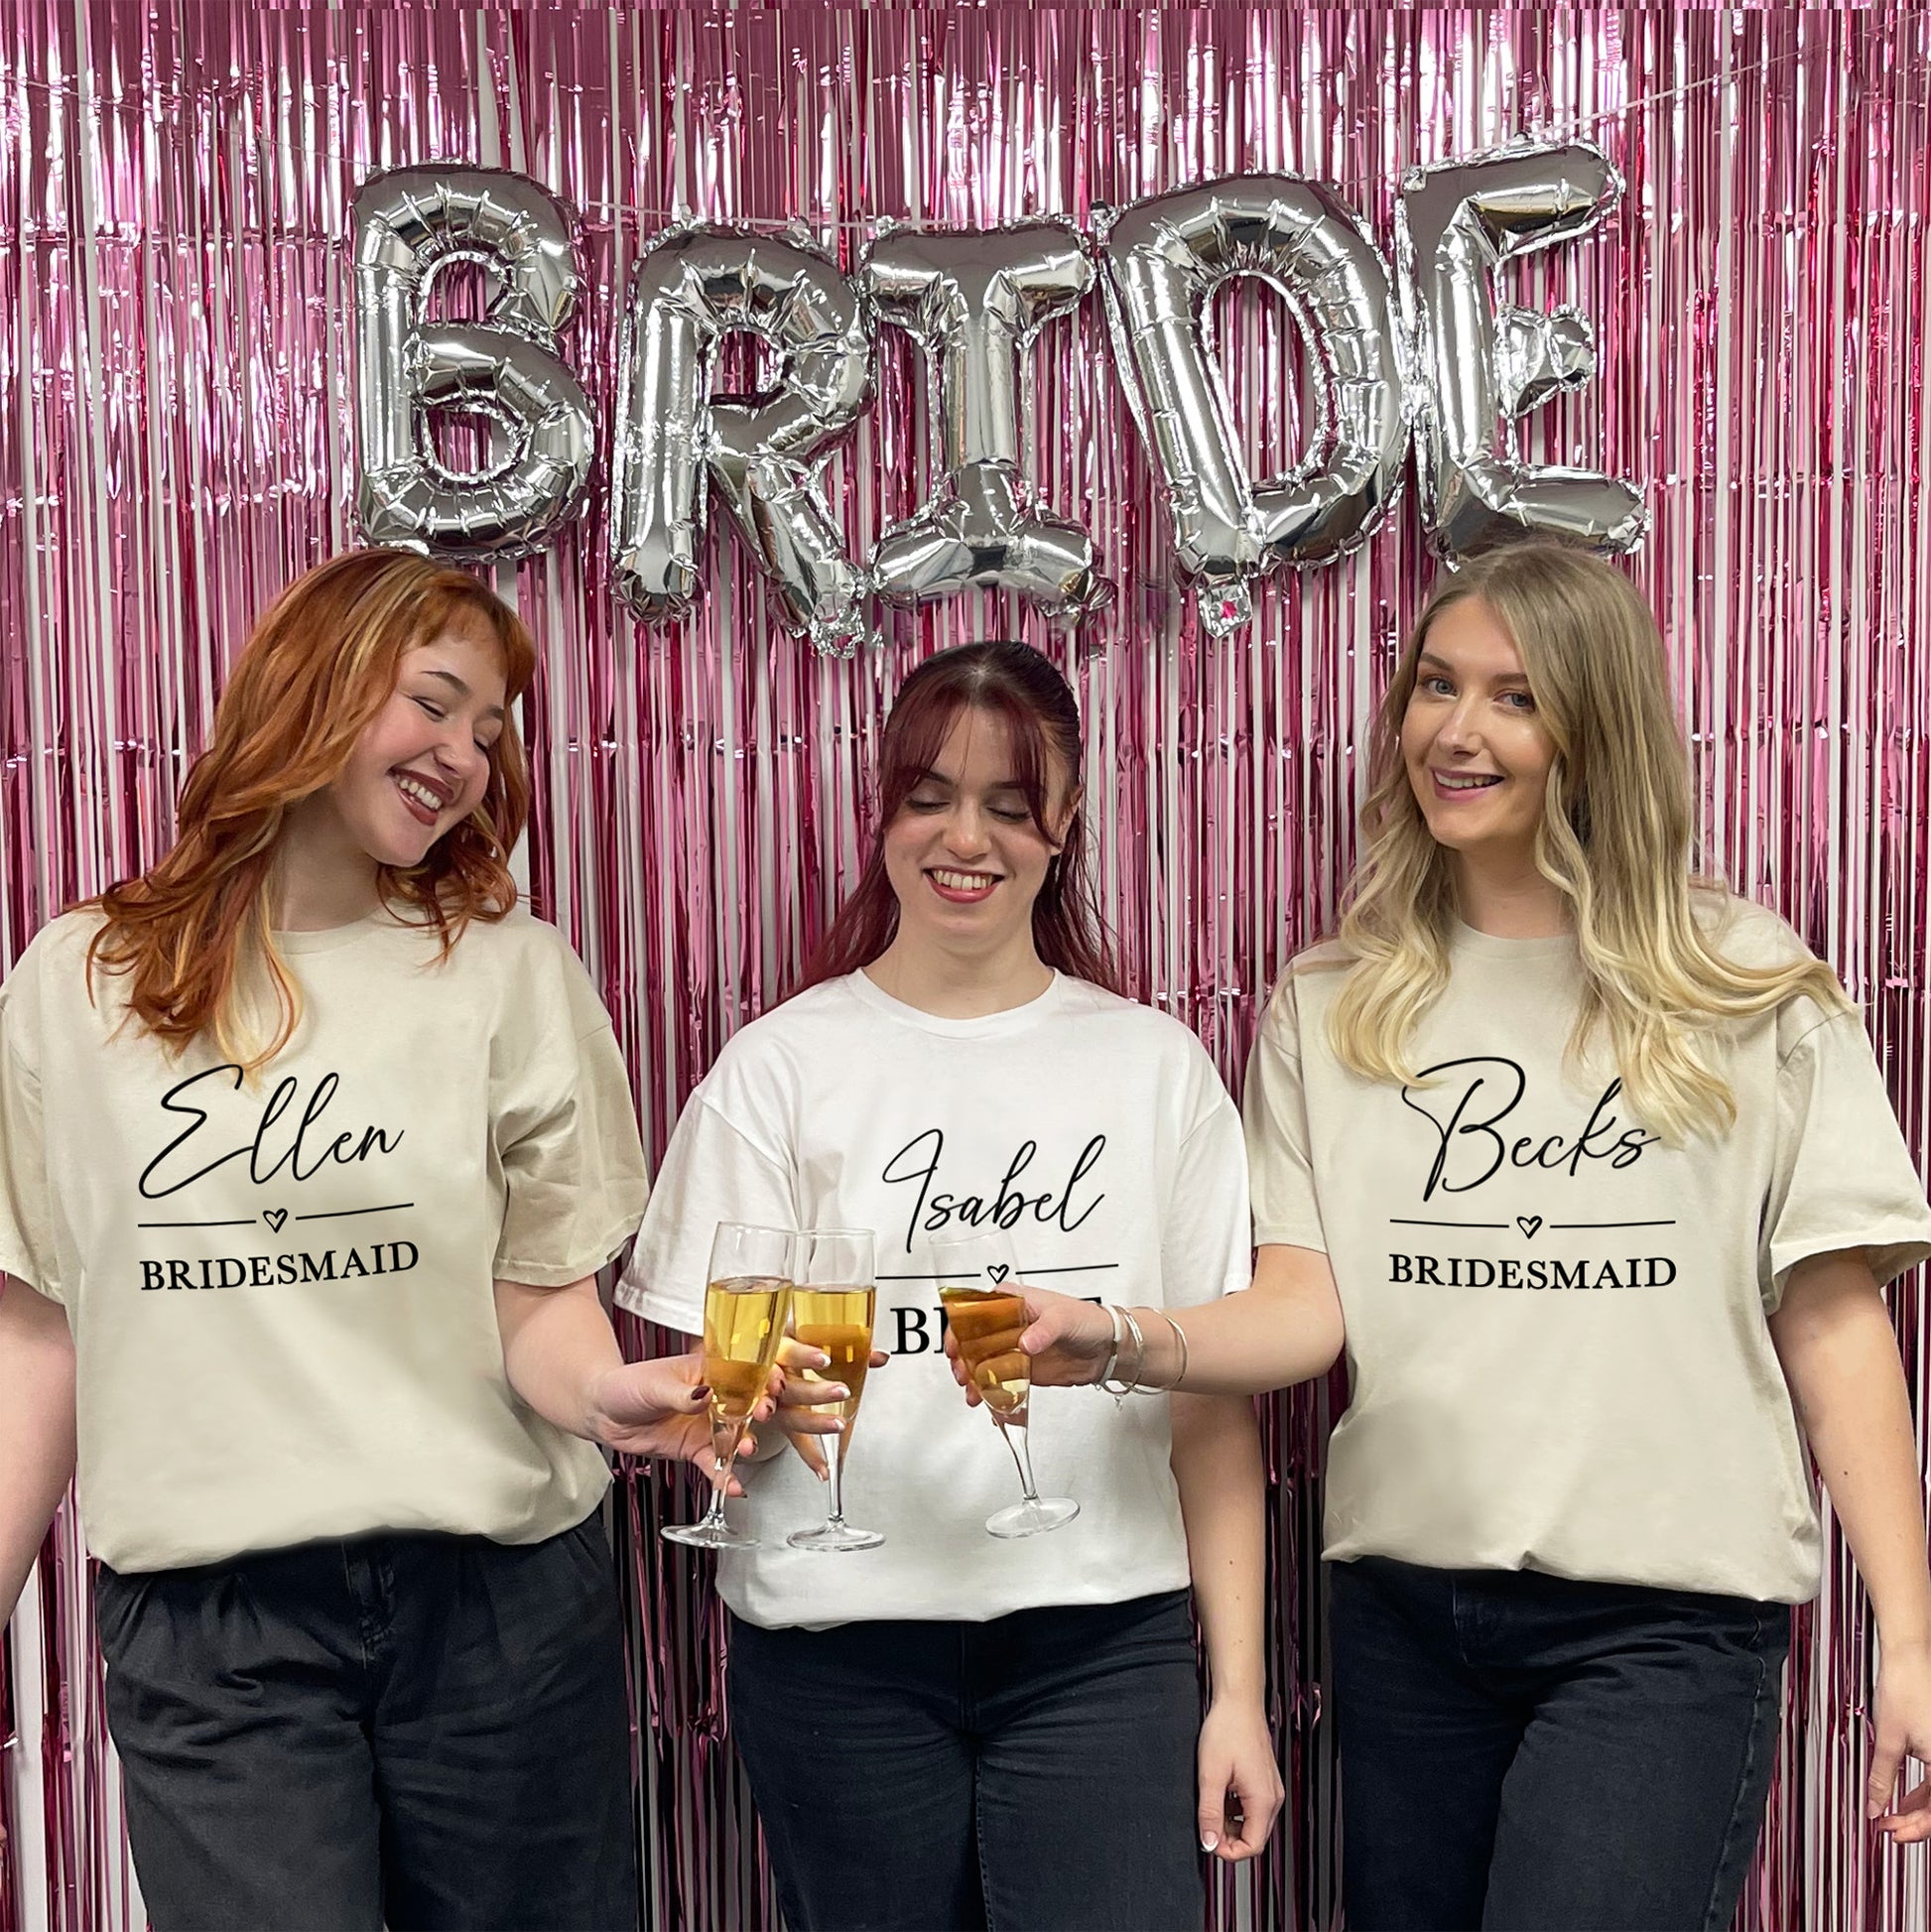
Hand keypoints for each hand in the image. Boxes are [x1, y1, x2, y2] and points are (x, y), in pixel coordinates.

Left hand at [584, 1351, 764, 1493]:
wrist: (603, 1414)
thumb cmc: (626, 1386)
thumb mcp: (654, 1385)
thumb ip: (682, 1394)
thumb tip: (705, 1395)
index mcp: (707, 1371)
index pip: (743, 1371)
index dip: (763, 1376)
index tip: (772, 1384)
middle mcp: (713, 1398)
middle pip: (747, 1404)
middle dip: (761, 1409)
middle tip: (762, 1415)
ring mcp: (706, 1425)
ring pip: (735, 1435)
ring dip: (746, 1443)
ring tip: (746, 1449)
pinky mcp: (695, 1449)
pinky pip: (714, 1464)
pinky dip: (724, 1476)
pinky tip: (731, 1485)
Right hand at [774, 1334, 886, 1479]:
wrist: (759, 1365)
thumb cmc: (788, 1349)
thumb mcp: (808, 1339)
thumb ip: (843, 1345)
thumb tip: (880, 1355)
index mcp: (780, 1351)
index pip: (789, 1352)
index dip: (804, 1356)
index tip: (824, 1359)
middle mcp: (773, 1379)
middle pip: (790, 1388)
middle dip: (814, 1392)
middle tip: (841, 1391)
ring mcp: (773, 1404)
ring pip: (789, 1417)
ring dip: (813, 1423)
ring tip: (837, 1425)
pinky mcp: (779, 1425)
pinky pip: (794, 1442)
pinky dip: (810, 1456)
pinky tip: (823, 1468)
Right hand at [942, 1284, 1113, 1403]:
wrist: (1106, 1349)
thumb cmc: (1087, 1320)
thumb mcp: (1064, 1318)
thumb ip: (1044, 1330)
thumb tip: (1025, 1342)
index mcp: (1012, 1302)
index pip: (975, 1310)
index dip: (960, 1327)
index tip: (956, 1345)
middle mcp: (1007, 1324)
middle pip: (971, 1339)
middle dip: (962, 1358)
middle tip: (962, 1373)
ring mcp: (1011, 1348)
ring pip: (980, 1362)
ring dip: (972, 1378)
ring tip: (972, 1393)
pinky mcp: (1019, 1370)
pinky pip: (997, 1380)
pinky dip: (988, 1392)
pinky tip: (984, 1401)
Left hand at [1196, 1698, 1283, 1862]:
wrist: (1239, 1701)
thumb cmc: (1228, 1729)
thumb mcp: (1211, 1774)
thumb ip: (1210, 1813)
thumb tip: (1209, 1843)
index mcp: (1263, 1800)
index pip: (1253, 1846)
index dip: (1229, 1852)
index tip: (1209, 1843)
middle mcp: (1273, 1797)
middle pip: (1254, 1836)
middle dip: (1229, 1838)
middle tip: (1206, 1825)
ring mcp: (1270, 1788)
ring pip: (1253, 1822)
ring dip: (1231, 1823)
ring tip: (1210, 1805)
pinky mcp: (1265, 1780)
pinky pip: (1252, 1807)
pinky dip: (1236, 1809)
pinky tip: (1220, 1793)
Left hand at [1868, 1641, 1930, 1842]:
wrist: (1910, 1657)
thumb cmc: (1905, 1689)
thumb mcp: (1888, 1739)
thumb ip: (1882, 1777)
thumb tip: (1874, 1806)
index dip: (1915, 1829)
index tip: (1891, 1833)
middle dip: (1914, 1821)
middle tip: (1888, 1826)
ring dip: (1918, 1807)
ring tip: (1891, 1813)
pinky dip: (1923, 1789)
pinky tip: (1903, 1794)